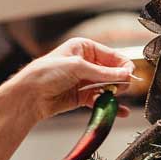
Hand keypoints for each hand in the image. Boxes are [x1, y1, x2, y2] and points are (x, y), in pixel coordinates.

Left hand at [6, 37, 134, 122]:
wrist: (30, 95)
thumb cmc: (46, 73)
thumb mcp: (78, 68)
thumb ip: (103, 73)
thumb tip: (125, 74)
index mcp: (84, 48)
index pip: (112, 56)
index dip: (123, 65)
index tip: (130, 76)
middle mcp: (86, 63)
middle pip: (112, 72)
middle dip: (120, 80)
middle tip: (122, 88)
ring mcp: (85, 81)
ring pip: (108, 87)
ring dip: (115, 94)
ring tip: (117, 98)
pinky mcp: (82, 97)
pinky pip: (101, 101)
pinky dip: (110, 106)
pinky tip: (119, 111)